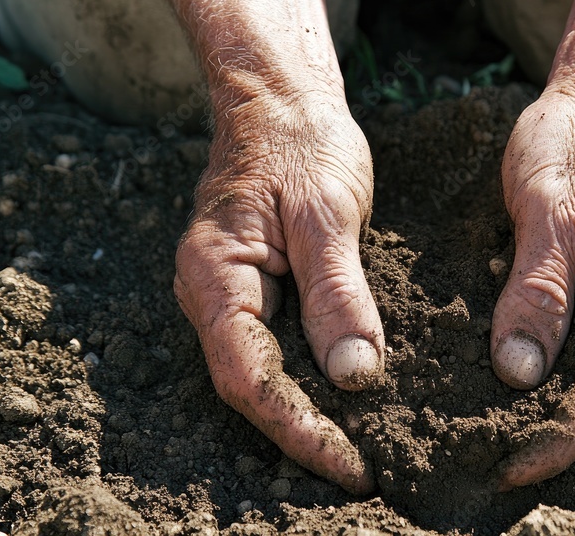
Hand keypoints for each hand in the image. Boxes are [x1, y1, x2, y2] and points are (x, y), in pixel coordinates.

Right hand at [173, 91, 384, 493]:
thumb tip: (354, 373)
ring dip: (306, 413)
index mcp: (216, 275)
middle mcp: (210, 294)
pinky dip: (309, 379)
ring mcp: (229, 294)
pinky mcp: (255, 291)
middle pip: (250, 385)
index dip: (299, 427)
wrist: (279, 104)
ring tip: (360, 449)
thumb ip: (338, 292)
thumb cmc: (300, 144)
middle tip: (363, 471)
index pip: (250, 376)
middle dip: (303, 433)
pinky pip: (276, 348)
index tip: (351, 464)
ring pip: (262, 372)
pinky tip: (345, 399)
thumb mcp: (327, 214)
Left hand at [491, 90, 574, 489]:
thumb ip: (538, 290)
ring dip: (550, 407)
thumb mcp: (551, 209)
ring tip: (492, 439)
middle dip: (555, 431)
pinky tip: (505, 387)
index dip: (566, 434)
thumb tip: (519, 373)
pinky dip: (548, 371)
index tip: (514, 466)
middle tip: (490, 461)